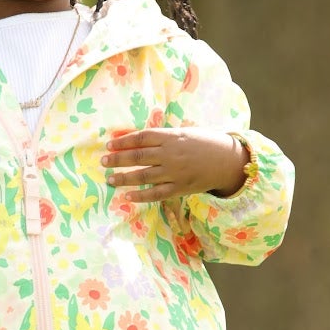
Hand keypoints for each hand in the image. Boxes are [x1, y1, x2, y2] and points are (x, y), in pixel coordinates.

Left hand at [102, 126, 246, 202]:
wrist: (227, 160)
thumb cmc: (204, 143)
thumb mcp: (184, 133)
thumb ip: (163, 137)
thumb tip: (137, 139)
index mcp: (172, 137)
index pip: (141, 138)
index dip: (123, 141)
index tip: (108, 144)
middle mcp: (171, 154)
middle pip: (138, 156)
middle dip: (118, 159)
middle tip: (103, 161)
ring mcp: (175, 172)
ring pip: (144, 176)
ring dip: (124, 178)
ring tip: (110, 179)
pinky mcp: (180, 188)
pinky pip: (156, 194)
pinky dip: (141, 196)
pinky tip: (127, 197)